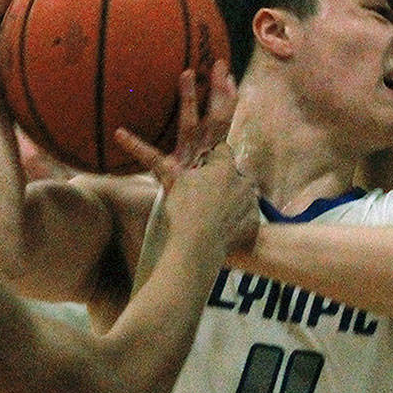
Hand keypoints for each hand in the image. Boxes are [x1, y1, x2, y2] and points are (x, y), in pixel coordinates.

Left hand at [115, 60, 257, 254]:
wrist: (211, 245)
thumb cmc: (229, 235)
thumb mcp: (247, 215)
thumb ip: (246, 200)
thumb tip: (246, 190)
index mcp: (227, 166)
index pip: (227, 129)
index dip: (229, 102)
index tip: (229, 81)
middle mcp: (212, 160)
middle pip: (218, 119)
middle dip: (220, 90)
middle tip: (219, 65)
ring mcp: (191, 167)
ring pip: (190, 127)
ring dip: (189, 100)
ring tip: (185, 74)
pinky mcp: (173, 179)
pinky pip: (152, 160)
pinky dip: (136, 146)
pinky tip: (120, 133)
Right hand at [163, 141, 259, 256]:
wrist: (196, 248)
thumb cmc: (182, 212)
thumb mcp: (173, 182)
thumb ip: (165, 162)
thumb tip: (138, 144)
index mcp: (225, 167)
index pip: (223, 149)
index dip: (210, 157)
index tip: (201, 167)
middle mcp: (243, 182)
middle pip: (236, 172)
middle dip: (224, 177)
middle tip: (205, 191)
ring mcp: (251, 204)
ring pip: (244, 193)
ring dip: (233, 196)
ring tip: (213, 210)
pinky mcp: (253, 223)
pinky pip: (248, 214)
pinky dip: (239, 217)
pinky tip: (223, 225)